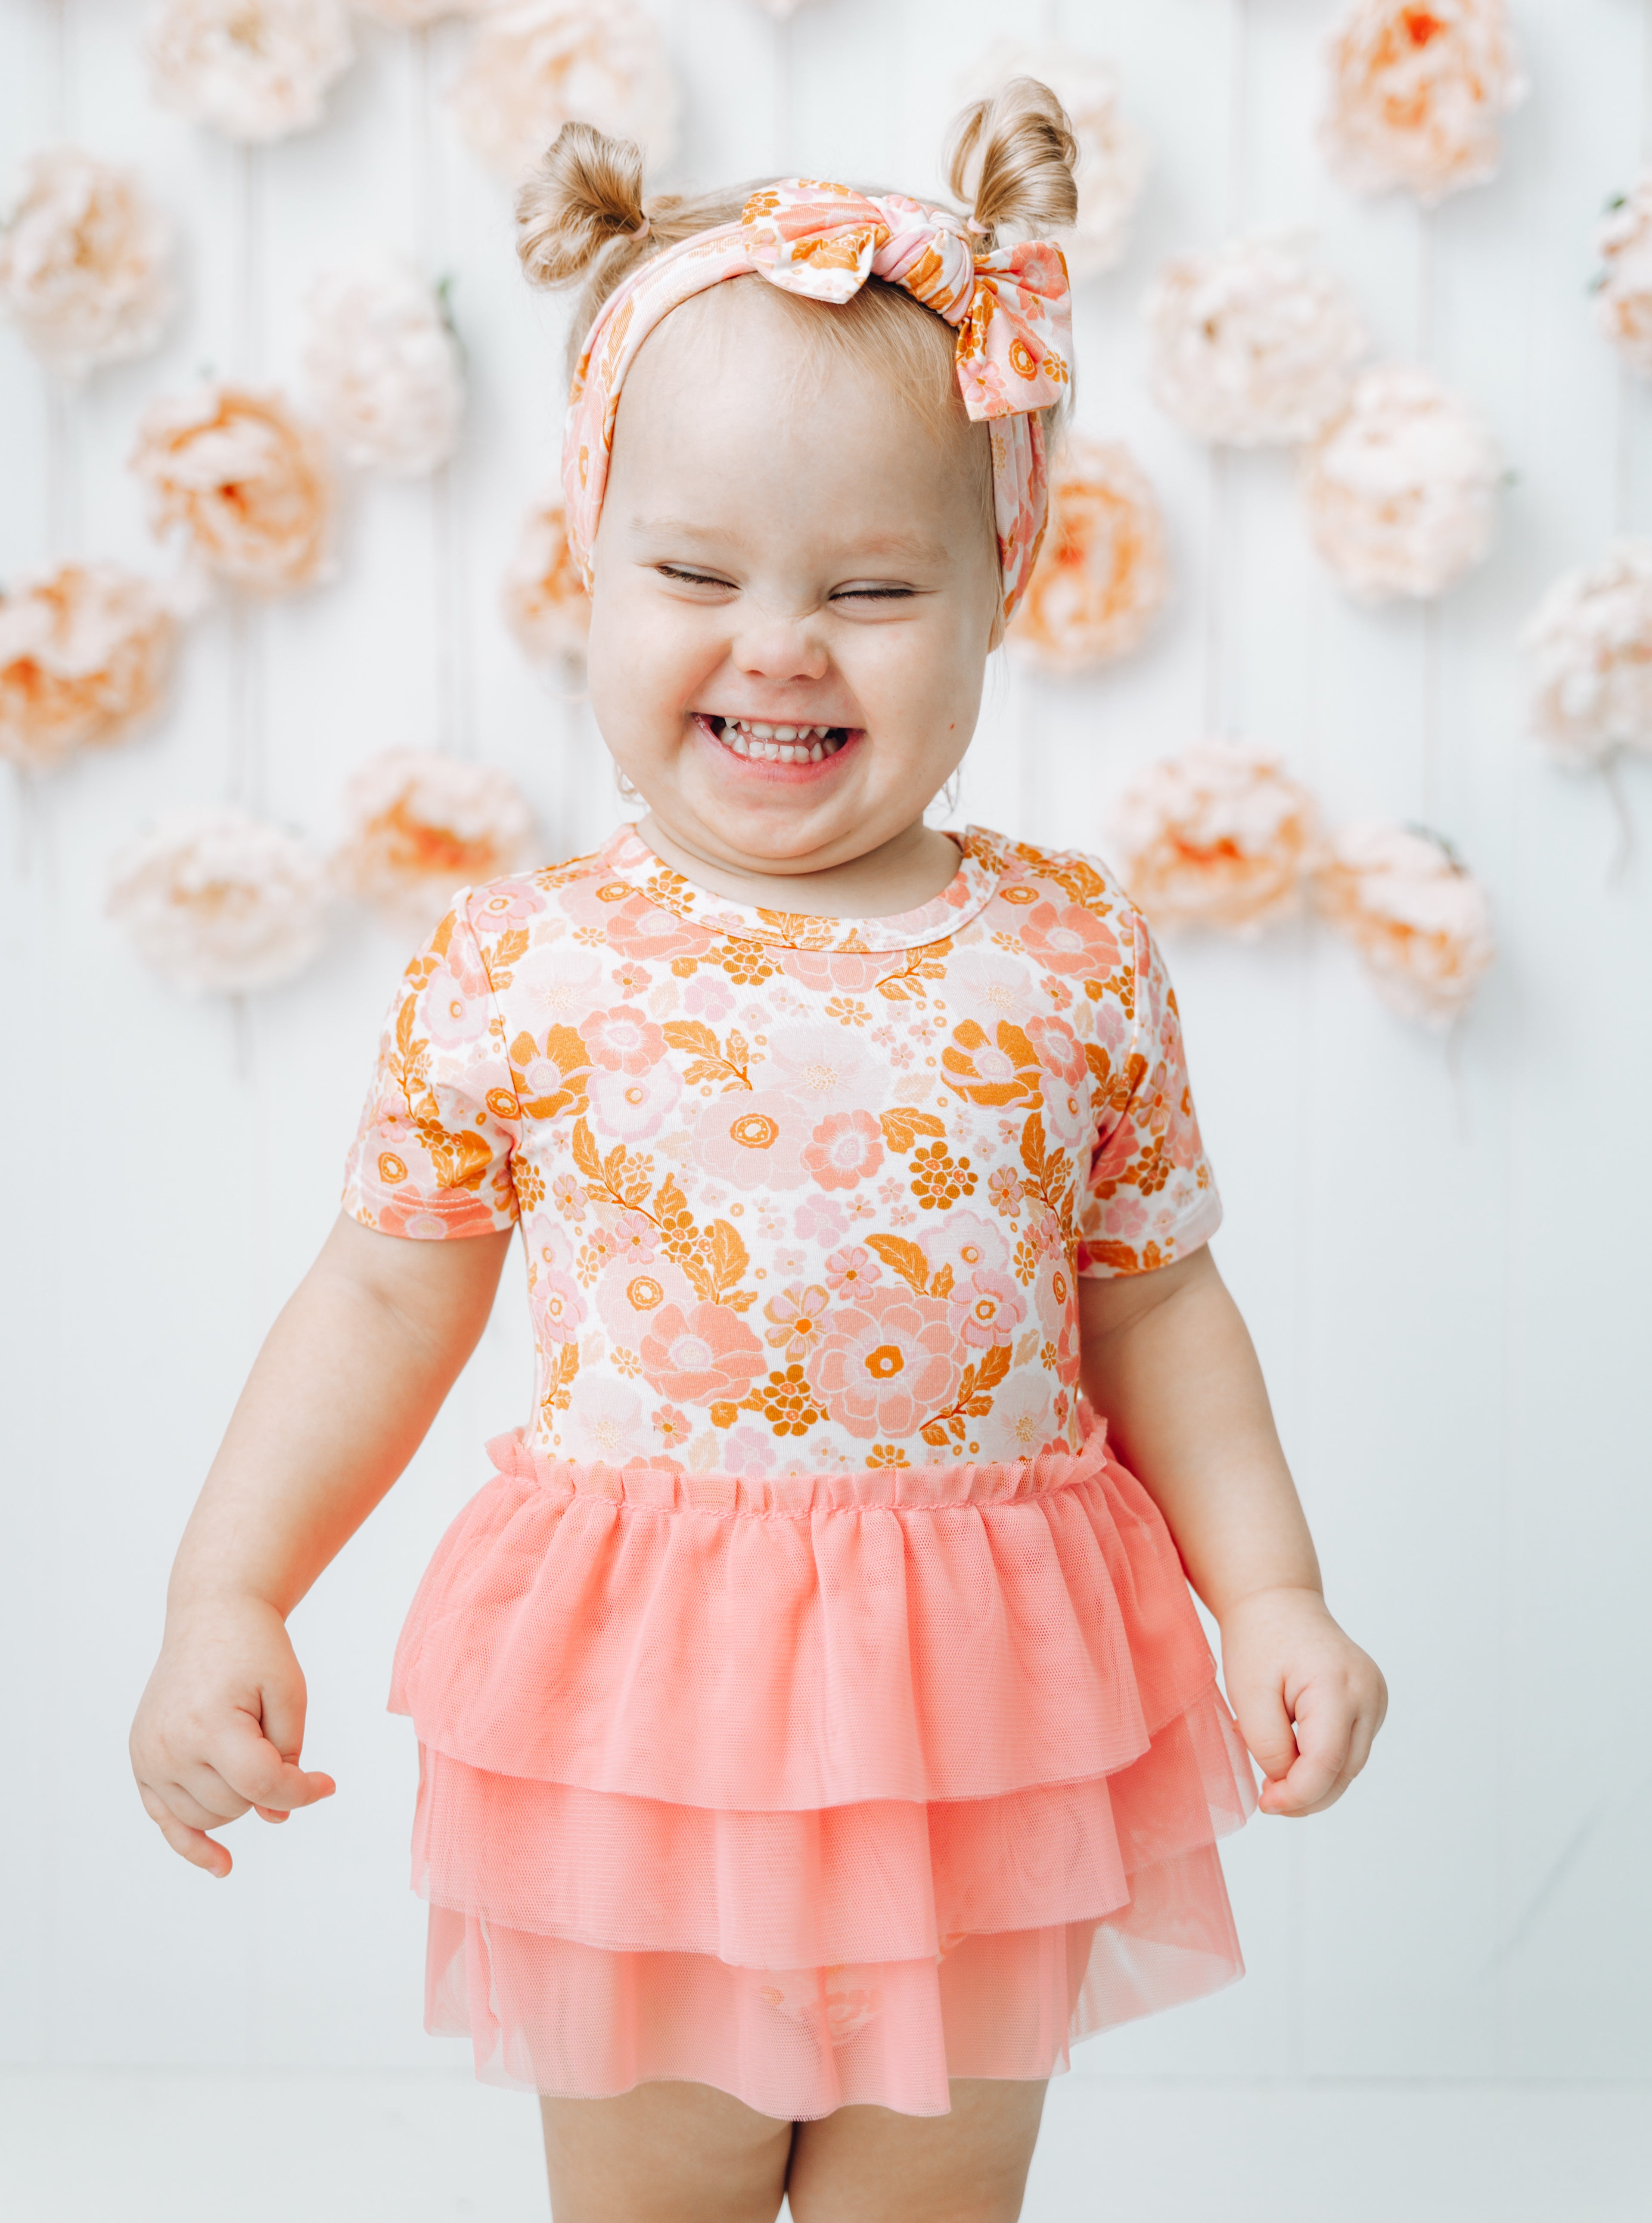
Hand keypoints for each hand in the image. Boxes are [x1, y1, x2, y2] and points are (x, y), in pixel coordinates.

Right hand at [130, 1593, 335, 1876]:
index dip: (302, 1791)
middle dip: (268, 1784)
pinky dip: (193, 1844)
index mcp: (209, 1723)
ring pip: (209, 1816)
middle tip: (272, 1737)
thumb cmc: (255, 1649)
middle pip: (237, 1803)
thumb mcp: (289, 1692)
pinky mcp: (143, 1761)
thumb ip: (287, 1755)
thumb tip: (276, 1817)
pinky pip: (166, 1820)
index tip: (327, 1783)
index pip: (262, 1784)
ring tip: (246, 1750)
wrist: (211, 1617)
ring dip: (239, 1800)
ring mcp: (150, 1757)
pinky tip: (222, 1864)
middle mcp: (171, 1745)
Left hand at [1218, 1585, 1386, 1817]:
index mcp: (1338, 1685)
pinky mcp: (1372, 1704)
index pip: (1326, 1763)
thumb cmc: (1259, 1640)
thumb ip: (1268, 1745)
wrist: (1278, 1603)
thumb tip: (1287, 1783)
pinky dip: (1324, 1763)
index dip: (1297, 1795)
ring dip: (1315, 1783)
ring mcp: (1376, 1698)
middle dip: (1306, 1796)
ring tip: (1276, 1778)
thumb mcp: (1247, 1693)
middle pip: (1344, 1770)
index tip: (1266, 1804)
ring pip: (1350, 1765)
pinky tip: (1294, 1756)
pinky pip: (1351, 1749)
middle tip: (1268, 1799)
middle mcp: (1369, 1693)